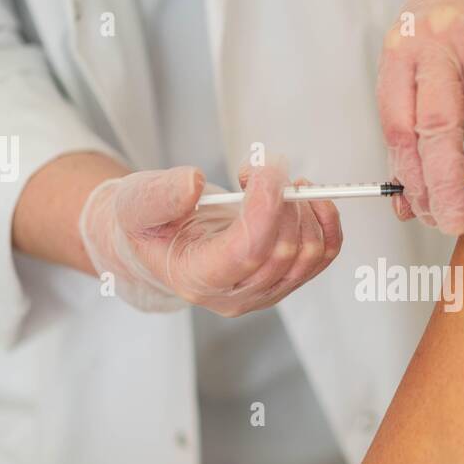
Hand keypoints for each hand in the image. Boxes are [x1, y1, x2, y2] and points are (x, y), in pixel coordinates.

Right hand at [79, 161, 341, 314]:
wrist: (160, 241)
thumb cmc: (147, 223)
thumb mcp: (136, 203)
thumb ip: (160, 195)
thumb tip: (194, 183)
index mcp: (196, 278)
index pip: (246, 251)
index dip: (265, 208)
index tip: (266, 170)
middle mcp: (235, 294)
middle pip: (283, 252)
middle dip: (284, 201)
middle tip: (266, 169)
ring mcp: (265, 291)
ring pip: (309, 254)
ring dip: (305, 208)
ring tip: (278, 180)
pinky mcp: (285, 279)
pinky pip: (324, 255)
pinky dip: (326, 222)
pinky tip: (308, 198)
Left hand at [377, 0, 463, 234]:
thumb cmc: (444, 31)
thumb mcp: (412, 72)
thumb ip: (409, 137)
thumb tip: (409, 205)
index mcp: (400, 52)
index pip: (401, 129)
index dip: (413, 181)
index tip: (427, 216)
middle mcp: (436, 37)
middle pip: (438, 128)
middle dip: (445, 184)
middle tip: (454, 221)